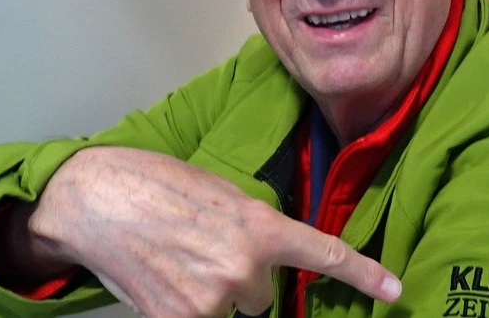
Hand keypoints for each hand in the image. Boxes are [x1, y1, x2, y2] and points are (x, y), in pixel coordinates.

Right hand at [27, 146, 401, 316]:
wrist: (93, 200)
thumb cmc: (152, 185)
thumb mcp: (219, 193)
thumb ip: (253, 226)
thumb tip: (266, 258)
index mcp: (259, 224)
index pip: (323, 253)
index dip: (364, 274)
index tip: (395, 289)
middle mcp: (244, 266)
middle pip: (263, 294)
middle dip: (240, 278)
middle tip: (201, 249)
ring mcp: (213, 299)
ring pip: (233, 311)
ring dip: (213, 296)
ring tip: (176, 261)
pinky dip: (187, 309)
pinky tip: (164, 282)